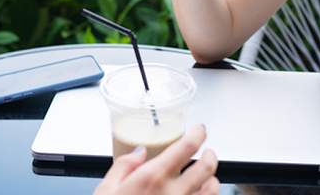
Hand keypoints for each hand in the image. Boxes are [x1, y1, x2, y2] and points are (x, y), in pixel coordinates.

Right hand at [94, 124, 219, 194]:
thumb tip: (139, 152)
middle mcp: (175, 193)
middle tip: (206, 152)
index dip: (198, 133)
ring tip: (206, 177)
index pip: (187, 146)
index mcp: (153, 178)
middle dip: (210, 154)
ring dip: (212, 179)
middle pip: (208, 165)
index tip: (200, 130)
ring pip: (214, 188)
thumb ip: (123, 166)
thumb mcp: (105, 191)